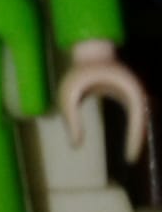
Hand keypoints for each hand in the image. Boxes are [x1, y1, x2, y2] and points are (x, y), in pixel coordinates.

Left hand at [57, 39, 147, 161]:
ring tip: (131, 157)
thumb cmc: (77, 71)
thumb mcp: (67, 94)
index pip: (138, 119)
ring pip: (141, 120)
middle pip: (144, 122)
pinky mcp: (129, 96)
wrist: (88, 50)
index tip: (130, 157)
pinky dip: (133, 131)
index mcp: (127, 88)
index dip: (136, 139)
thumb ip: (70, 119)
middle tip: (131, 161)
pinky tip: (128, 145)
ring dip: (137, 137)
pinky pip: (135, 117)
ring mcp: (134, 93)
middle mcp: (136, 92)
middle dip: (139, 142)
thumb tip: (75, 145)